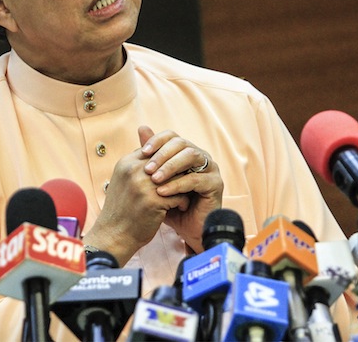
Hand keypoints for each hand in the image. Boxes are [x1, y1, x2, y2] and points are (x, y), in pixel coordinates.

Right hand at [82, 130, 191, 264]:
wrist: (114, 235)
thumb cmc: (123, 209)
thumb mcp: (125, 181)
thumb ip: (139, 167)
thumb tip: (159, 154)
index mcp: (127, 163)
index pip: (155, 150)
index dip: (168, 161)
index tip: (175, 172)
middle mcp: (134, 170)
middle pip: (168, 161)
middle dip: (179, 171)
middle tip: (188, 179)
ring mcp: (143, 185)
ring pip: (177, 176)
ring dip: (183, 186)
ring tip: (185, 193)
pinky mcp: (153, 201)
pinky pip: (179, 194)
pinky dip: (182, 201)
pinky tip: (181, 207)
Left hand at [139, 126, 223, 252]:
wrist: (187, 230)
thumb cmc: (171, 204)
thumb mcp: (156, 180)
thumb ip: (151, 156)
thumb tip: (141, 127)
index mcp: (186, 152)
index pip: (172, 136)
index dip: (157, 141)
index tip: (142, 152)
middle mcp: (201, 157)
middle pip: (182, 143)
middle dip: (162, 154)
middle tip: (146, 169)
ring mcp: (211, 169)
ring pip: (191, 156)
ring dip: (170, 166)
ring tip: (154, 179)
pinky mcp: (216, 184)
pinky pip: (196, 179)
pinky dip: (177, 184)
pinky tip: (162, 192)